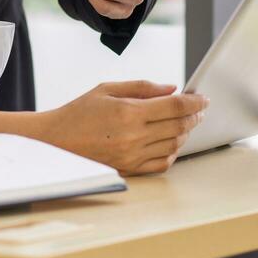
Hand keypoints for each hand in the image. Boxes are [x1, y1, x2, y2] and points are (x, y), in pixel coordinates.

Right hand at [40, 80, 207, 174]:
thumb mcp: (108, 88)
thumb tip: (171, 89)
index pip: (175, 106)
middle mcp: (133, 136)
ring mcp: (132, 155)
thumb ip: (142, 87)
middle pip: (179, 126)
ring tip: (186, 122)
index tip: (202, 98)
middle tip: (199, 109)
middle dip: (194, 116)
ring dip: (185, 133)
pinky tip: (171, 142)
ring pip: (174, 145)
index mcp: (129, 112)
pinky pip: (162, 164)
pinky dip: (173, 153)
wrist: (55, 141)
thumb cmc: (79, 112)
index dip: (194, 102)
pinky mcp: (129, 169)